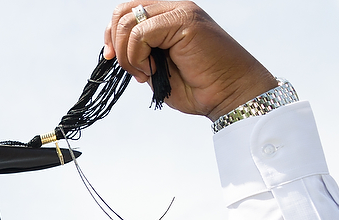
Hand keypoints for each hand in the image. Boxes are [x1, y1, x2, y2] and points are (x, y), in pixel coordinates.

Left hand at [104, 2, 277, 120]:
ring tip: (145, 73)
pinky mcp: (184, 20)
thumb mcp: (157, 69)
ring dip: (128, 55)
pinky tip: (153, 70)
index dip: (111, 35)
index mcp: (166, 17)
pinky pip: (141, 33)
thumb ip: (139, 54)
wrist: (229, 92)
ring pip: (128, 22)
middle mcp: (173, 8)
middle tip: (131, 70)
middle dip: (116, 45)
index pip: (125, 12)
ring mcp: (180, 12)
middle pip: (123, 12)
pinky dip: (138, 56)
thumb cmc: (198, 86)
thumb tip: (114, 52)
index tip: (110, 59)